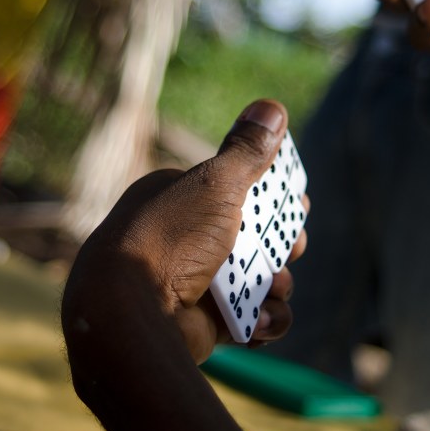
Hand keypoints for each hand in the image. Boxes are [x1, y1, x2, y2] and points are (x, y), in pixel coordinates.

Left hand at [63, 100, 306, 363]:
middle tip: (293, 249)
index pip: (238, 192)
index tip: (298, 204)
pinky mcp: (206, 324)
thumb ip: (247, 150)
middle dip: (282, 246)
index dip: (272, 199)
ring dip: (277, 286)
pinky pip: (251, 321)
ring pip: (259, 282)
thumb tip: (272, 106)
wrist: (131, 313)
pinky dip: (263, 322)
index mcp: (181, 199)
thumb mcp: (215, 183)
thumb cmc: (171, 238)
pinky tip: (258, 322)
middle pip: (255, 238)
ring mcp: (196, 284)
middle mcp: (186, 239)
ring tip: (274, 287)